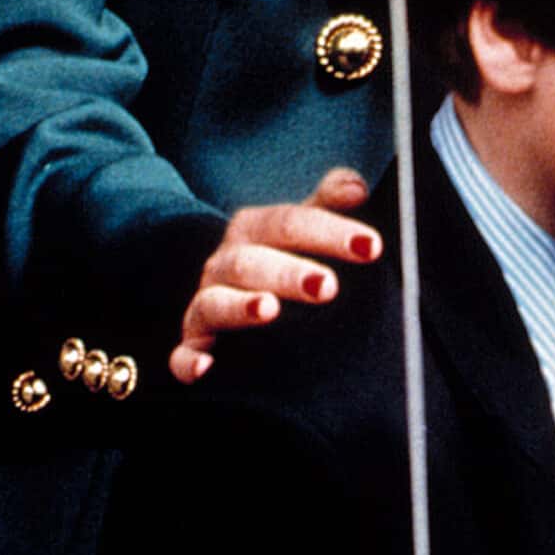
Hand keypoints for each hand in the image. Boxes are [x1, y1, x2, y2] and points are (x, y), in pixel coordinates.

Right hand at [169, 166, 380, 382]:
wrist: (233, 293)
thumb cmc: (281, 257)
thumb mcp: (302, 226)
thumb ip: (329, 203)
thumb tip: (358, 188)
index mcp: (253, 230)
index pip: (291, 223)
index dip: (331, 233)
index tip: (372, 247)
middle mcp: (224, 263)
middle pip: (252, 262)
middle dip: (289, 273)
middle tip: (329, 286)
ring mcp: (205, 304)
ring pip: (215, 302)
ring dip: (241, 307)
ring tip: (270, 310)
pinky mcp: (192, 345)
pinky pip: (181, 354)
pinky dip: (189, 360)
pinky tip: (207, 366)